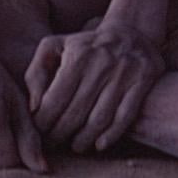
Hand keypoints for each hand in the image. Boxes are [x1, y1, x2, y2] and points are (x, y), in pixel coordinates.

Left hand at [24, 23, 165, 153]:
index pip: (55, 100)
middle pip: (76, 112)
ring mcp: (123, 74)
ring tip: (75, 146)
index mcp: (76, 57)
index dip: (43, 122)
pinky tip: (99, 145)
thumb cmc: (85, 45)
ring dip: (84, 139)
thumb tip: (34, 107)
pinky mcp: (143, 81)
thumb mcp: (54, 47)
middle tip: (53, 145)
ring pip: (100, 118)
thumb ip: (36, 73)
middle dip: (60, 134)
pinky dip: (112, 134)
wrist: (130, 31)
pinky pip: (126, 115)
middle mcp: (100, 65)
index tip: (38, 134)